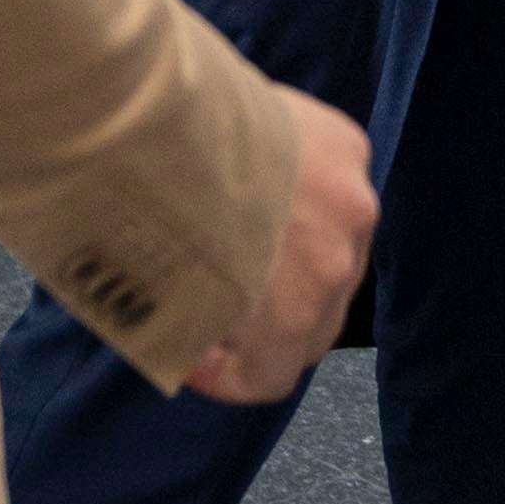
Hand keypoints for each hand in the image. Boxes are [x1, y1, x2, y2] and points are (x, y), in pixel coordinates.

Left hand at [180, 85, 380, 401]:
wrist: (165, 126)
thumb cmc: (152, 225)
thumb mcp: (165, 309)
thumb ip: (201, 331)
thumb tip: (195, 337)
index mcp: (294, 316)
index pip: (275, 377)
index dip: (229, 377)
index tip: (192, 356)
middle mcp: (339, 264)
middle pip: (319, 319)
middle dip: (272, 321)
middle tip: (219, 302)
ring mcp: (351, 200)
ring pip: (335, 248)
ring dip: (298, 254)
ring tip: (243, 229)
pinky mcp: (349, 146)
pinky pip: (335, 188)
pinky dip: (306, 193)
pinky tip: (261, 172)